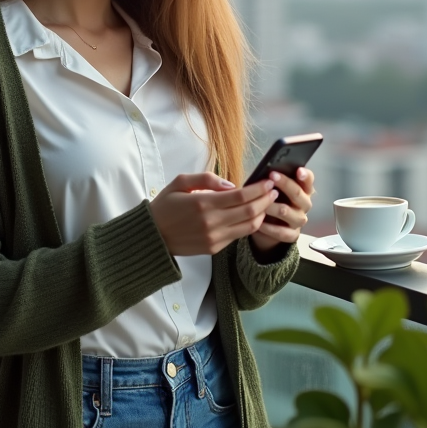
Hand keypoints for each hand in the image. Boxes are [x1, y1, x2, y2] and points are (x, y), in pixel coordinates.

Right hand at [148, 173, 280, 255]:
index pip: (241, 196)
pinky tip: (252, 216)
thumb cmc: (165, 206)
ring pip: (249, 226)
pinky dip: (249, 225)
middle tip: (273, 191)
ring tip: (267, 203)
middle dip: (266, 200)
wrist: (153, 236)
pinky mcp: (214, 248)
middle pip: (250, 211)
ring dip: (262, 214)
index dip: (259, 189)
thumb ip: (206, 179)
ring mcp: (214, 238)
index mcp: (203, 203)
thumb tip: (231, 184)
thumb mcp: (180, 183)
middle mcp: (212, 222)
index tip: (268, 182)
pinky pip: (238, 236)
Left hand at [250, 167, 314, 253]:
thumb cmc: (273, 202)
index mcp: (303, 190)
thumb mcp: (274, 189)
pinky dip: (269, 228)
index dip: (305, 175)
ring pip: (286, 212)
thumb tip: (265, 172)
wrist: (270, 227)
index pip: (309, 180)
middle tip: (271, 176)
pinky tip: (259, 224)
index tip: (298, 170)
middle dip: (284, 184)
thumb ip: (274, 181)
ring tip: (260, 204)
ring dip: (272, 207)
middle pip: (297, 193)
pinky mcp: (293, 235)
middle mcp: (304, 204)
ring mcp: (299, 220)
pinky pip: (281, 232)